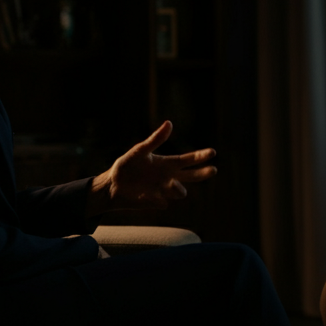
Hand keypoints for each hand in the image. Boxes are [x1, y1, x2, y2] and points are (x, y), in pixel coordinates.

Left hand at [87, 121, 216, 215]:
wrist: (111, 186)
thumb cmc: (125, 166)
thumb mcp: (140, 151)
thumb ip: (155, 139)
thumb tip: (169, 123)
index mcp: (165, 164)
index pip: (186, 160)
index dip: (200, 156)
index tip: (212, 152)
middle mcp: (167, 177)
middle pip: (191, 176)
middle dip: (203, 173)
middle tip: (214, 170)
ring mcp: (163, 191)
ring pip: (180, 192)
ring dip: (176, 188)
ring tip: (167, 185)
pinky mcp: (156, 202)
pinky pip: (163, 203)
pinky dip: (155, 198)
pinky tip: (143, 194)